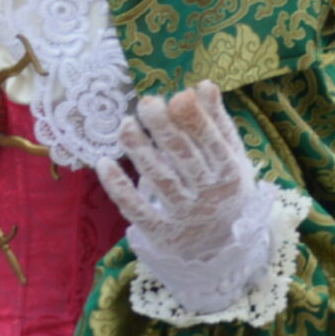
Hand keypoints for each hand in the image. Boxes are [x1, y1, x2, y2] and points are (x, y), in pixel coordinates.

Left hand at [96, 81, 274, 316]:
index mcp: (230, 175)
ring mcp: (185, 217)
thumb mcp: (231, 158)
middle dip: (164, 128)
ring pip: (159, 180)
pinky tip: (104, 163)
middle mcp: (209, 197)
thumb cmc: (223, 190)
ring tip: (125, 126)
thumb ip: (217, 122)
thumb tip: (203, 84)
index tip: (177, 96)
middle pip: (184, 158)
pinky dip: (119, 188)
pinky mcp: (161, 234)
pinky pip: (137, 209)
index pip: (212, 143)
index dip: (195, 120)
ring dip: (140, 152)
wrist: (223, 251)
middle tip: (146, 102)